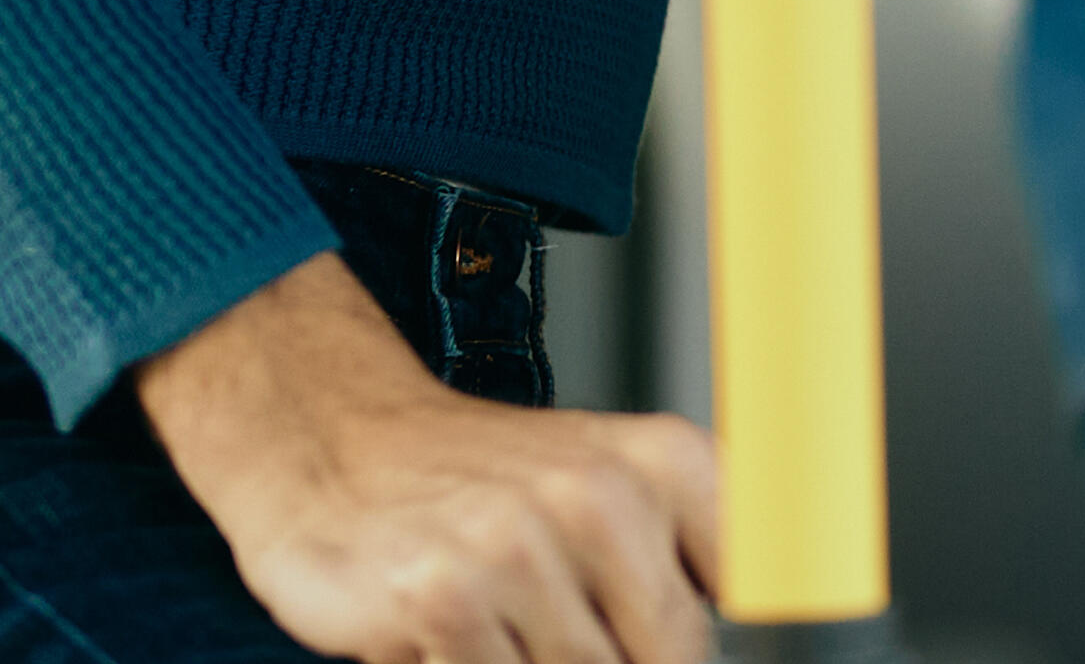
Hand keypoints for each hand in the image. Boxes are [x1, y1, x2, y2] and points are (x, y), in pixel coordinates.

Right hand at [142, 254, 724, 663]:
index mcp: (664, 463)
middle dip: (621, 659)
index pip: (753, 581)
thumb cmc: (481, 482)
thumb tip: (725, 633)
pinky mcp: (442, 600)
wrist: (331, 442)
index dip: (707, 630)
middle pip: (672, 656)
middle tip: (557, 623)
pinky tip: (446, 632)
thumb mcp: (610, 482)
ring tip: (500, 620)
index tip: (677, 633)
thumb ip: (685, 558)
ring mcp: (519, 549)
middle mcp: (600, 497)